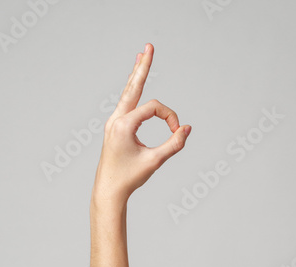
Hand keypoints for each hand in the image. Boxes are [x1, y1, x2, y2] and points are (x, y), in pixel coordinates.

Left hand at [91, 43, 191, 207]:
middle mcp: (116, 119)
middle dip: (143, 67)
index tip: (177, 133)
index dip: (170, 117)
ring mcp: (113, 123)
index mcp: (123, 125)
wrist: (108, 191)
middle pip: (133, 86)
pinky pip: (125, 104)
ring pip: (128, 93)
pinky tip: (134, 84)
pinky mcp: (114, 128)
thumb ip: (173, 144)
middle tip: (149, 45)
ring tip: (141, 56)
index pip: (154, 108)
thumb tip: (187, 129)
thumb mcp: (154, 162)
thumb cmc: (129, 178)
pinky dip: (132, 91)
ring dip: (136, 75)